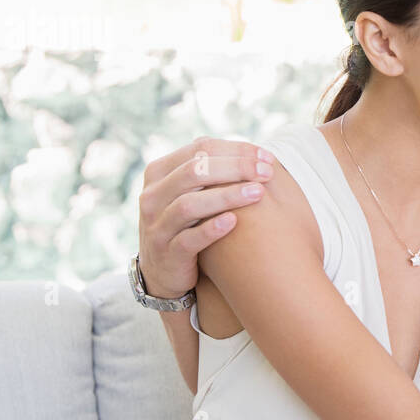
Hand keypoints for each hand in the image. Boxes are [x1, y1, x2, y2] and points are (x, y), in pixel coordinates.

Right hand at [138, 137, 272, 299]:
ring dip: (227, 196)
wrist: (163, 269)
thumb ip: (212, 170)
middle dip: (235, 168)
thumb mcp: (192, 192)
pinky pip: (188, 239)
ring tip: (258, 192)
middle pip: (194, 171)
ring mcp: (156, 225)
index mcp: (160, 172)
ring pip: (189, 204)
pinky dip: (211, 229)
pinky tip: (234, 221)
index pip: (200, 149)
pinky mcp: (166, 254)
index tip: (267, 157)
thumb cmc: (187, 223)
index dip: (236, 150)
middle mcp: (152, 195)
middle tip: (266, 173)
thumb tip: (254, 151)